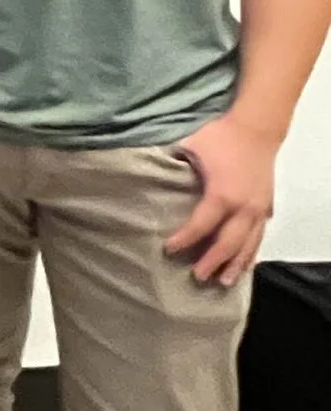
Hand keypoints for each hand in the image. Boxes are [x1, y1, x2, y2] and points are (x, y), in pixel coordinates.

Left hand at [166, 114, 278, 287]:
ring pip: (249, 245)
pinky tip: (244, 263)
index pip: (201, 225)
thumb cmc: (220, 136)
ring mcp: (259, 209)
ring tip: (223, 281)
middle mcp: (244, 208)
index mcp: (222, 195)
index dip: (185, 239)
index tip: (169, 249)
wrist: (257, 128)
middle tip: (198, 276)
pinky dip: (251, 252)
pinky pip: (260, 236)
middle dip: (212, 261)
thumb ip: (170, 162)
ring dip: (235, 264)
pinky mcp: (266, 206)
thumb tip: (143, 170)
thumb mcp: (190, 146)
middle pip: (228, 243)